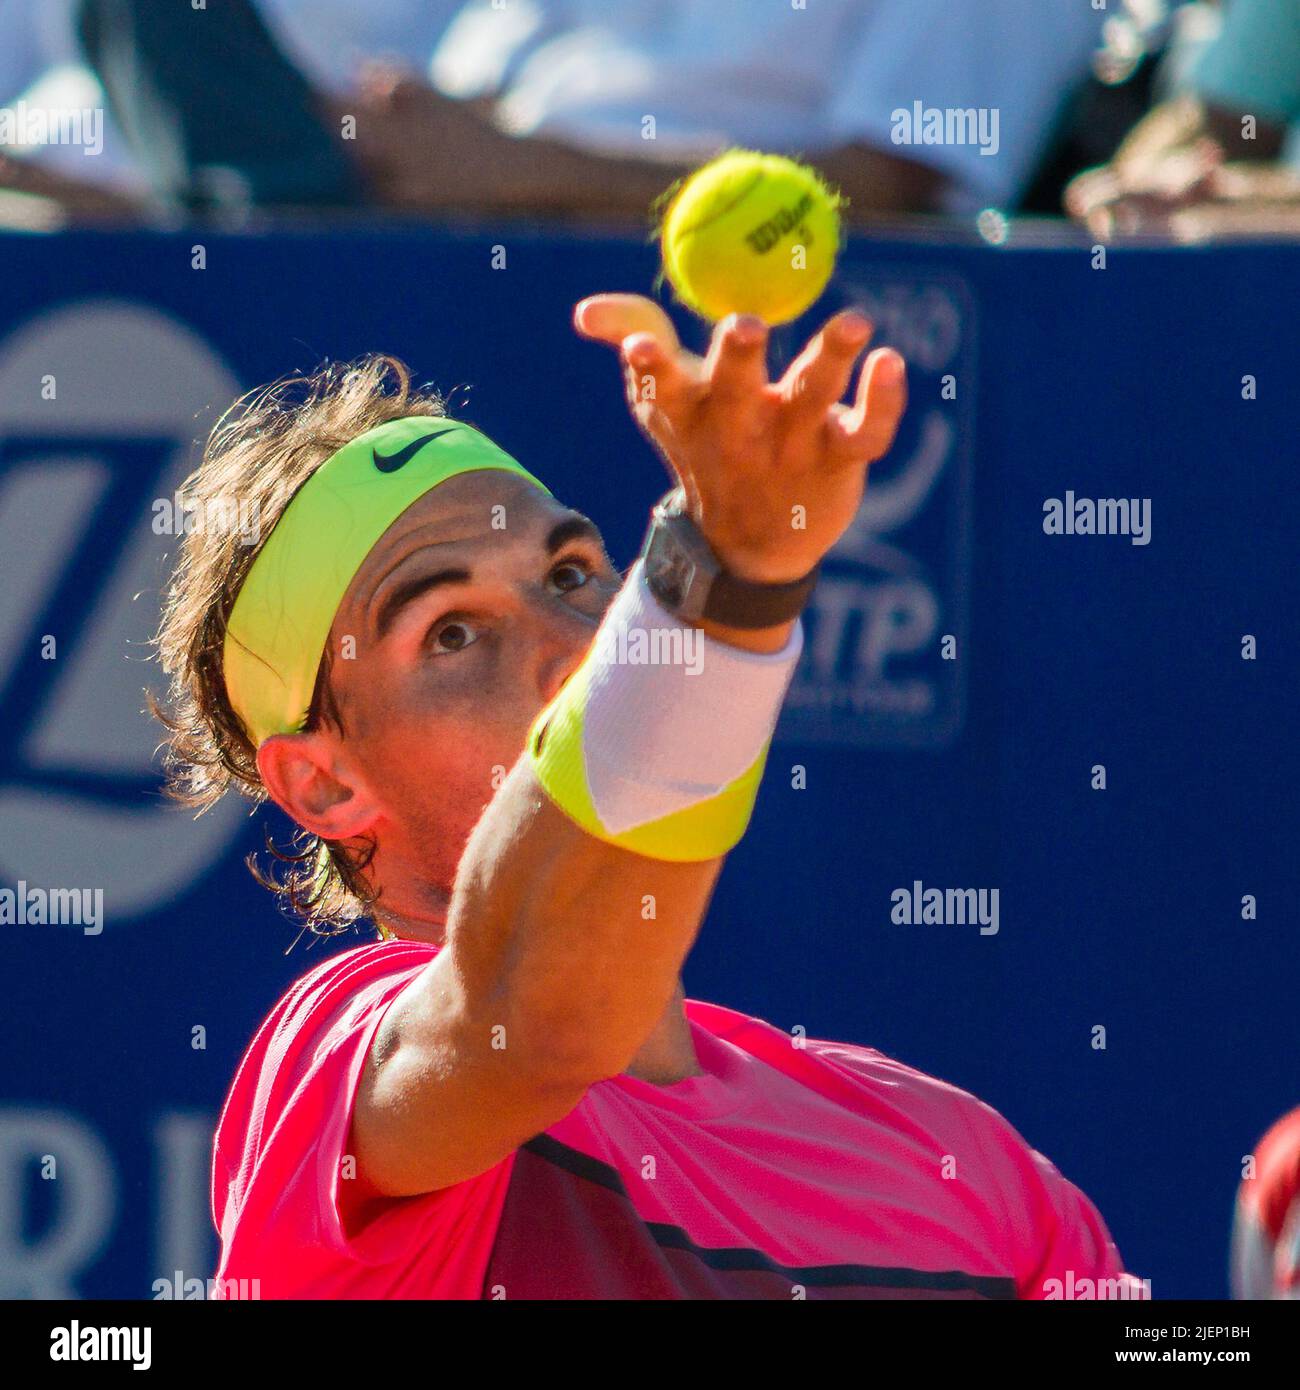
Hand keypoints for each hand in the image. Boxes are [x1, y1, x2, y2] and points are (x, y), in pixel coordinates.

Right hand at [574, 295, 905, 582]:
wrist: (749, 548)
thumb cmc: (707, 449)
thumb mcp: (668, 403)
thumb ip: (637, 341)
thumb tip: (586, 312)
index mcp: (695, 410)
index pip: (664, 386)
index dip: (651, 366)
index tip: (639, 347)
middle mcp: (742, 426)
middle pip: (738, 389)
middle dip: (738, 359)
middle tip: (745, 325)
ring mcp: (793, 444)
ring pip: (813, 396)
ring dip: (832, 357)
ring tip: (855, 324)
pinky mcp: (840, 458)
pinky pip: (868, 429)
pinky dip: (884, 398)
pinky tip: (889, 361)